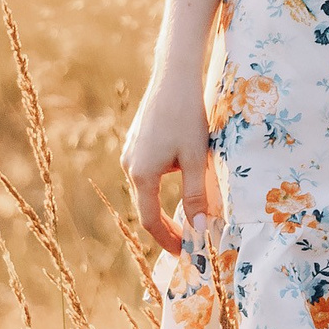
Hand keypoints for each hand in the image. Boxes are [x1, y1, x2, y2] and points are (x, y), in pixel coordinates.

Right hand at [121, 64, 215, 253]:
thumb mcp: (196, 160)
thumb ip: (195, 197)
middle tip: (190, 238)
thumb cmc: (187, 117)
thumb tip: (198, 230)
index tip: (186, 252)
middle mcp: (130, 166)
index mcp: (142, 175)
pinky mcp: (138, 139)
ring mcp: (131, 151)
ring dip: (167, 200)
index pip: (151, 221)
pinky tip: (183, 173)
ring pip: (149, 186)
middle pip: (147, 205)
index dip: (169, 240)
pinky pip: (149, 169)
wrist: (174, 76)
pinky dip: (164, 181)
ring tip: (191, 210)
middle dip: (168, 224)